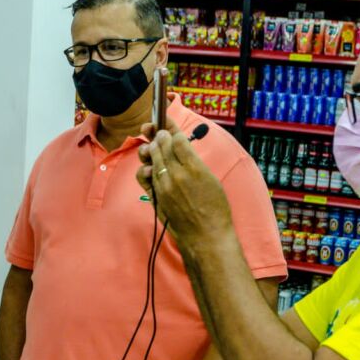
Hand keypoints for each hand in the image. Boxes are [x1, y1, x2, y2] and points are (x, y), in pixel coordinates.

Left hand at [136, 126, 232, 243]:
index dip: (171, 128)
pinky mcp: (156, 197)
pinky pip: (143, 175)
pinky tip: (150, 167)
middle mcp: (178, 175)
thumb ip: (194, 162)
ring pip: (151, 158)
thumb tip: (181, 147)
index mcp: (195, 169)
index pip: (177, 139)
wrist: (206, 236)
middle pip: (162, 145)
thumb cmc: (215, 209)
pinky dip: (145, 167)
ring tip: (153, 146)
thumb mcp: (211, 180)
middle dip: (159, 135)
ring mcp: (164, 186)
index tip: (168, 123)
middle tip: (158, 131)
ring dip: (151, 148)